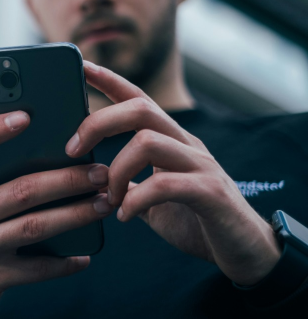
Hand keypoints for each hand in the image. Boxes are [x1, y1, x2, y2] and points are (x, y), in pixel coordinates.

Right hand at [0, 111, 112, 318]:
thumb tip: (52, 155)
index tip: (25, 115)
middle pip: (21, 190)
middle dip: (66, 178)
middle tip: (99, 172)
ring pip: (35, 225)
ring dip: (76, 214)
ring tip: (103, 203)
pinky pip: (37, 268)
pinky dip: (65, 262)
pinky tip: (85, 254)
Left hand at [66, 61, 280, 285]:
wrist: (246, 253)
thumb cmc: (197, 222)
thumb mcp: (153, 199)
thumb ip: (129, 184)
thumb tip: (93, 179)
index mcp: (171, 141)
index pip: (138, 99)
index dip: (110, 80)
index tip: (81, 65)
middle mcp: (187, 145)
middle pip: (140, 109)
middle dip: (98, 123)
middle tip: (72, 149)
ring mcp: (201, 166)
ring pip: (148, 141)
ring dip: (116, 171)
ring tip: (108, 198)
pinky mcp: (211, 193)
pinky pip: (165, 184)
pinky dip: (136, 200)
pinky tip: (125, 216)